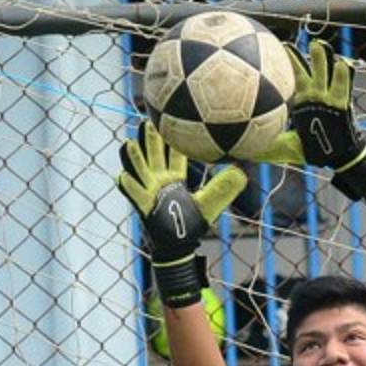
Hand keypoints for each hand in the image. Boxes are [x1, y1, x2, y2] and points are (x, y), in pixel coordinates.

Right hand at [118, 121, 246, 307]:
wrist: (179, 247)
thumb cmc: (192, 226)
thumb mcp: (210, 204)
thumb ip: (223, 188)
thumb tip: (242, 172)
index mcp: (174, 179)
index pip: (173, 155)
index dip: (172, 137)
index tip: (171, 118)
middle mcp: (159, 183)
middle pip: (152, 156)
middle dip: (149, 139)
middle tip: (147, 120)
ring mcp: (148, 194)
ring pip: (138, 171)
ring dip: (133, 158)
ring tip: (129, 143)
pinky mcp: (142, 208)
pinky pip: (133, 195)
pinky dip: (128, 186)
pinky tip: (123, 176)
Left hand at [253, 40, 365, 203]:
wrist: (337, 155)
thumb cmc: (312, 149)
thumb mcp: (288, 148)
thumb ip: (270, 148)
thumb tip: (243, 155)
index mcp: (301, 101)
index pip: (289, 80)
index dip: (280, 68)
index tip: (270, 52)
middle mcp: (315, 94)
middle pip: (306, 71)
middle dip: (296, 58)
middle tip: (286, 45)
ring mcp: (329, 97)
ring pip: (326, 73)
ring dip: (323, 59)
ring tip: (319, 45)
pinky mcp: (344, 103)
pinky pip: (345, 86)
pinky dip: (345, 75)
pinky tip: (344, 64)